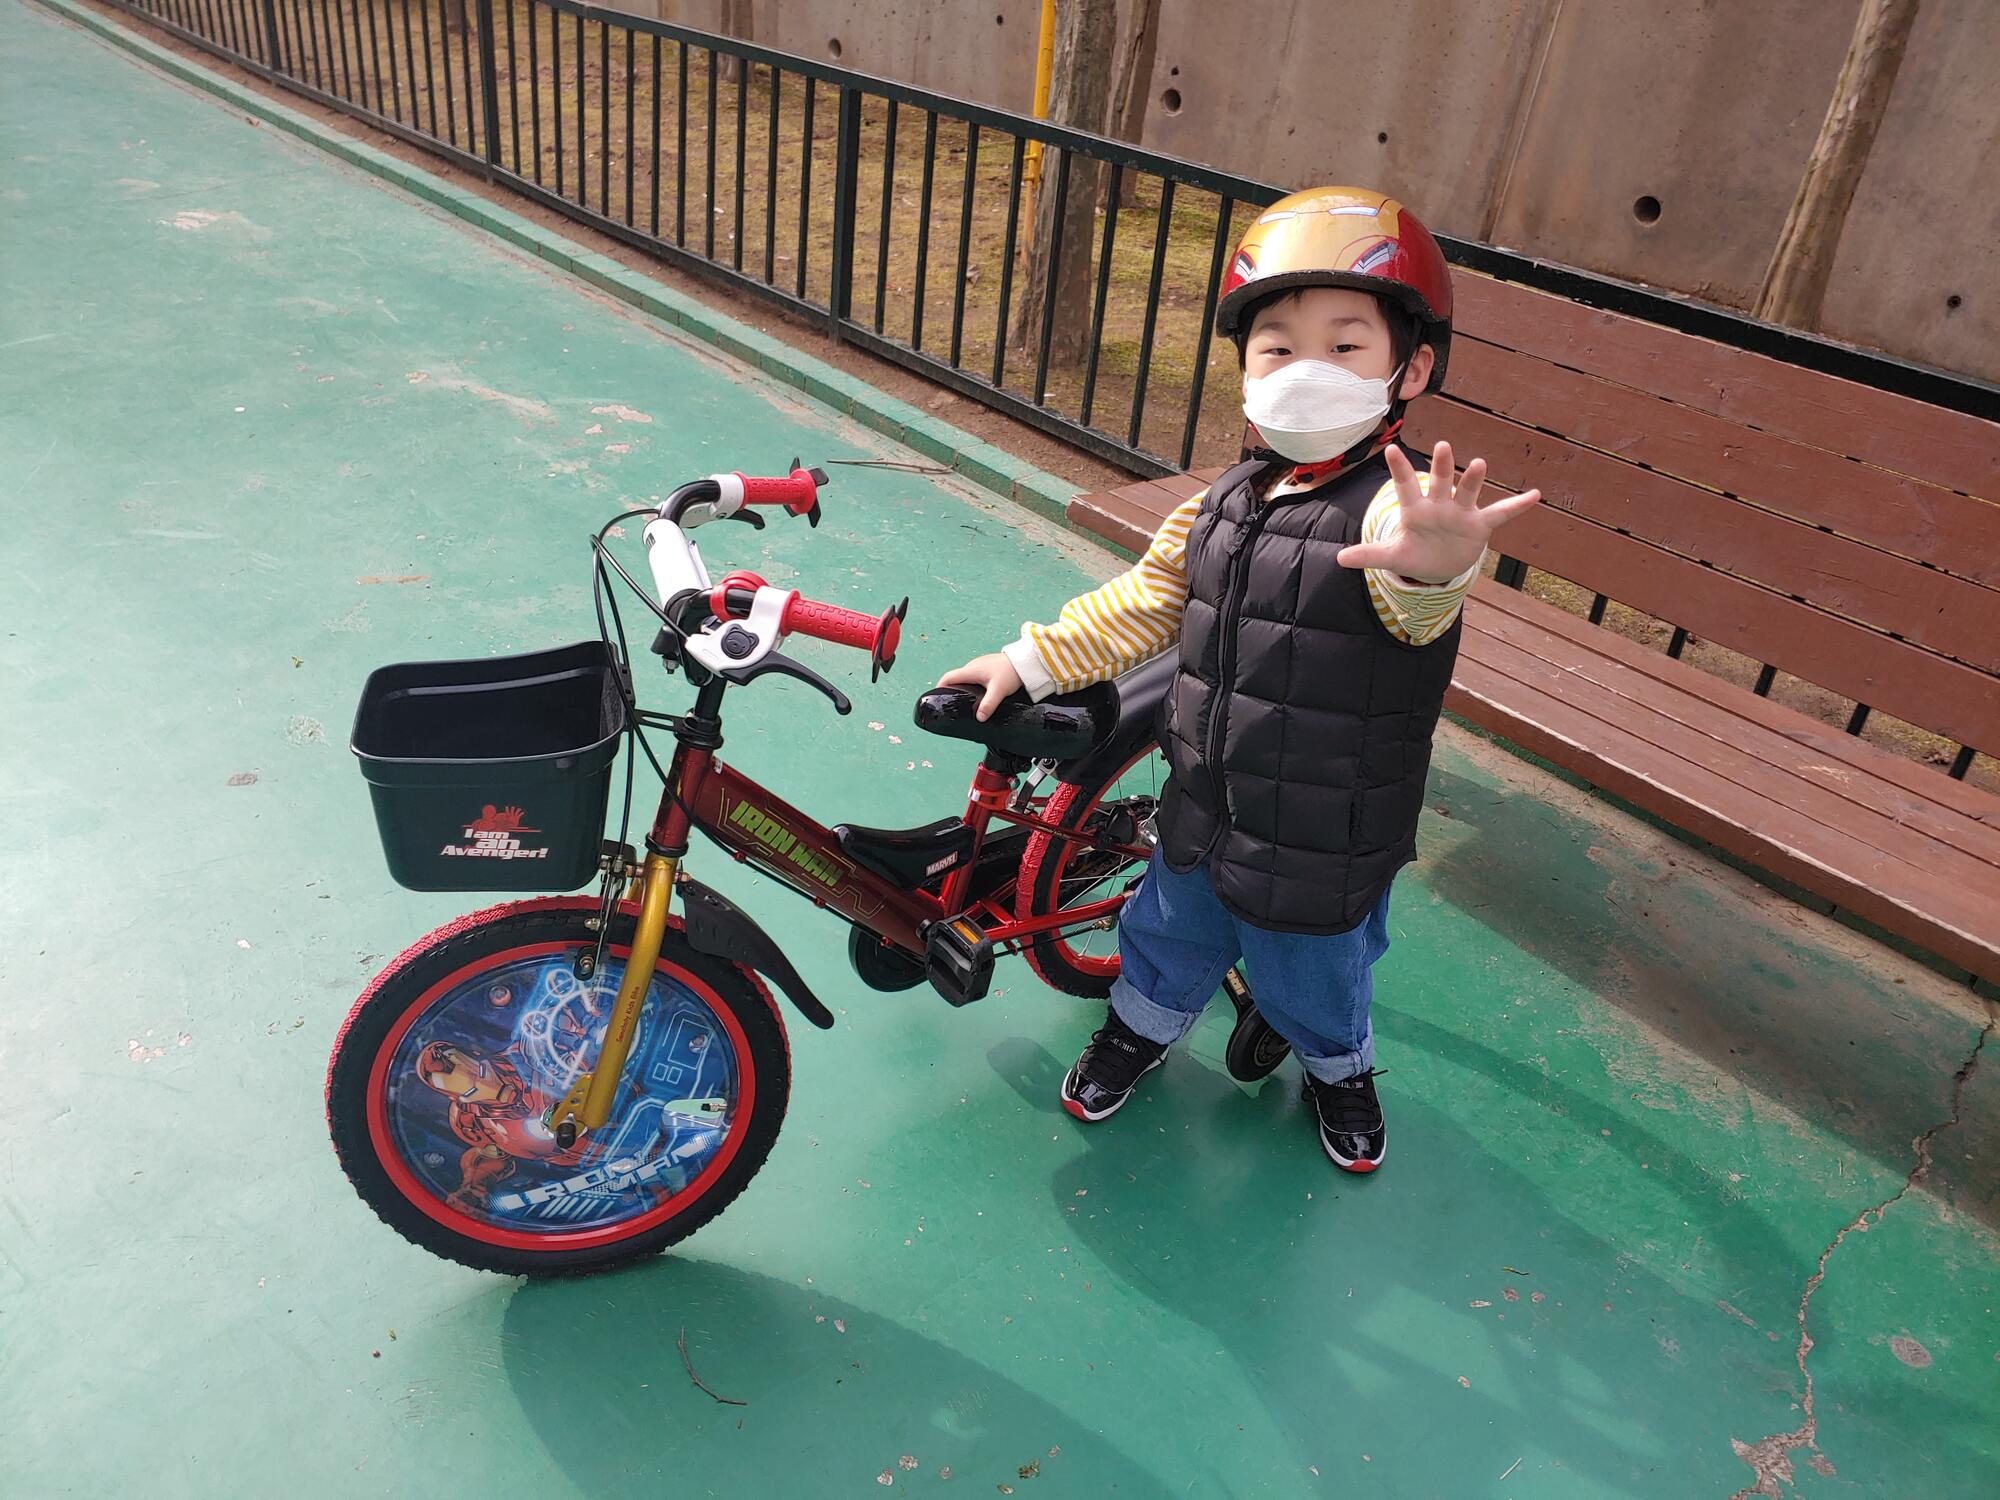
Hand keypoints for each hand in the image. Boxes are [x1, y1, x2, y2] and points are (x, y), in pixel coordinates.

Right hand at [935, 652, 1021, 721]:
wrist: (1025, 662)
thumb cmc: (1011, 672)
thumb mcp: (999, 690)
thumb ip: (988, 704)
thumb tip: (979, 718)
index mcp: (971, 671)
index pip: (948, 678)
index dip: (939, 687)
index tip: (936, 697)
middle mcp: (973, 666)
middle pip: (956, 679)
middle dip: (951, 690)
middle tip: (952, 704)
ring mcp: (980, 665)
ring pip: (966, 678)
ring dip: (963, 688)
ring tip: (965, 702)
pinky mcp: (988, 667)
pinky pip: (975, 677)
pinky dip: (972, 685)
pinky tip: (979, 695)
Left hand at [1336, 441, 1541, 583]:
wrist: (1439, 563)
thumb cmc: (1415, 553)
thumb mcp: (1392, 557)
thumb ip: (1369, 555)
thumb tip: (1340, 559)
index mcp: (1415, 509)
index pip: (1404, 486)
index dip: (1399, 469)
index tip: (1390, 449)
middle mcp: (1439, 504)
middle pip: (1440, 481)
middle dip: (1442, 466)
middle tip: (1442, 446)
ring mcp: (1461, 512)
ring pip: (1468, 491)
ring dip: (1474, 479)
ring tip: (1480, 463)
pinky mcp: (1480, 524)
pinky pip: (1501, 514)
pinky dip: (1517, 506)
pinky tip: (1535, 495)